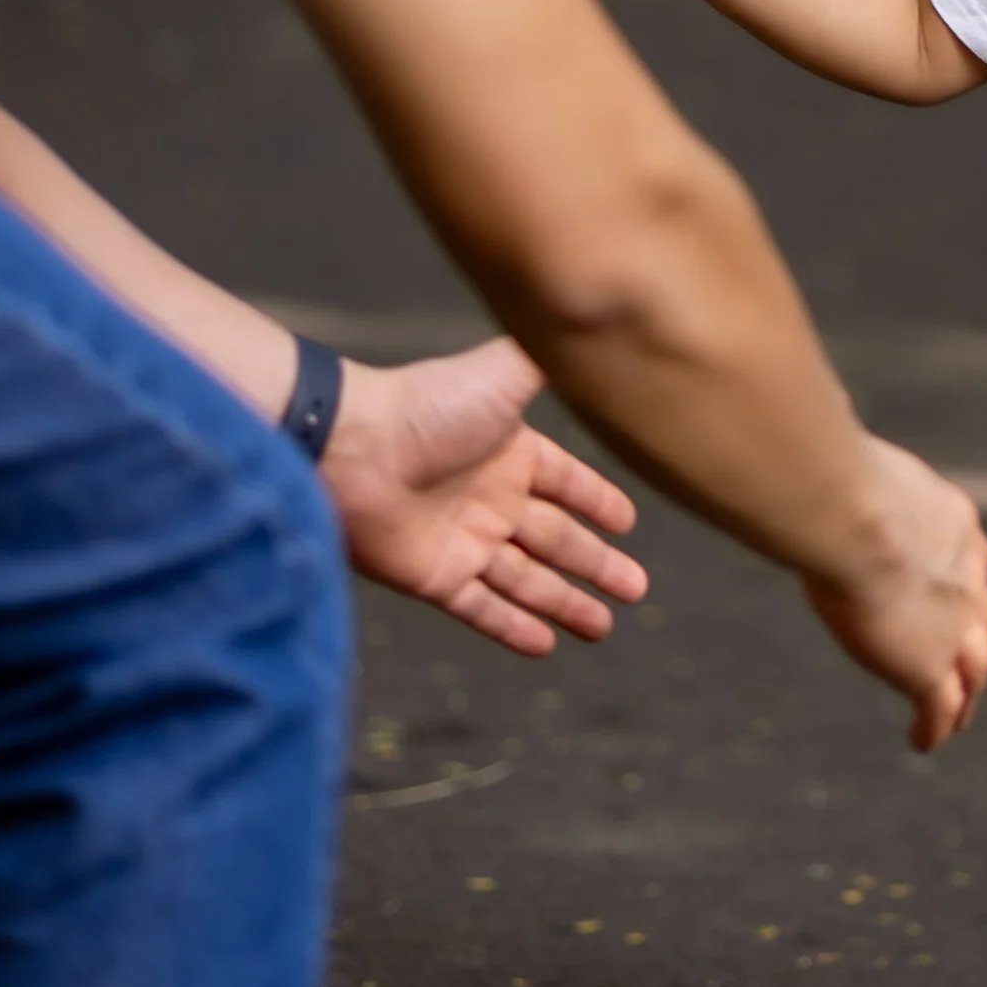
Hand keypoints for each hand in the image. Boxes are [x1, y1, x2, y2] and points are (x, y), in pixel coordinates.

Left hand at [320, 337, 646, 657]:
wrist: (350, 449)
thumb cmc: (427, 406)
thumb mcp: (505, 372)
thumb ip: (552, 360)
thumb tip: (597, 341)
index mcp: (511, 452)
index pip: (567, 482)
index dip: (597, 502)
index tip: (628, 524)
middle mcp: (491, 498)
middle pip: (557, 539)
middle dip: (596, 564)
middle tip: (636, 588)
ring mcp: (463, 541)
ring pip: (528, 580)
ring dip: (565, 604)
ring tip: (604, 628)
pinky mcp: (435, 577)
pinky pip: (482, 609)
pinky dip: (513, 627)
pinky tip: (547, 645)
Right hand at [800, 437, 986, 752]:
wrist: (853, 516)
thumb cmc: (839, 478)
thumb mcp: (855, 467)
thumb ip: (846, 470)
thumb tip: (809, 446)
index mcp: (954, 523)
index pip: (969, 561)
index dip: (963, 580)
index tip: (954, 589)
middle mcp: (967, 576)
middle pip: (982, 617)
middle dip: (976, 638)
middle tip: (970, 659)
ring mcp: (953, 626)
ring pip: (974, 669)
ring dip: (966, 691)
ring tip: (958, 713)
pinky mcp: (928, 668)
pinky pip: (939, 706)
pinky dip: (935, 725)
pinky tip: (924, 740)